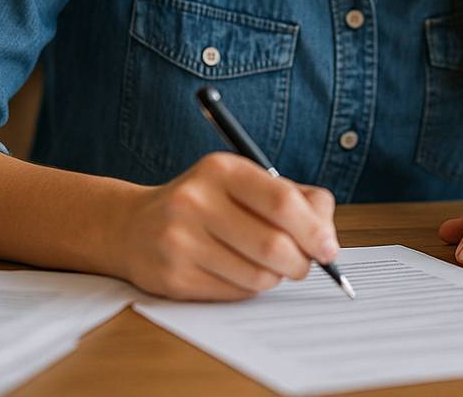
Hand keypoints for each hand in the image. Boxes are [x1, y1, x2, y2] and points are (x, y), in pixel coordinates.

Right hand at [114, 151, 338, 300]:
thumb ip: (295, 198)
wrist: (133, 226)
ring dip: (275, 277)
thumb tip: (327, 238)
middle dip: (301, 262)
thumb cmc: (207, 203)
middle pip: (274, 245)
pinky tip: (237, 273)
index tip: (328, 248)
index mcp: (222, 169)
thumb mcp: (244, 182)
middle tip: (303, 265)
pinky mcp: (173, 277)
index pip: (282, 202)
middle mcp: (196, 201)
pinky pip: (235, 294)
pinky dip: (249, 289)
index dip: (314, 230)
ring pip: (258, 276)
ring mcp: (180, 240)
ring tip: (266, 266)